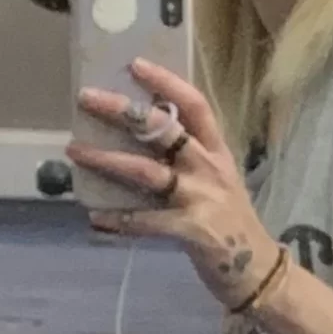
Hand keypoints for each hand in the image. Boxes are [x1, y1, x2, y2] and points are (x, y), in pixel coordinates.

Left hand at [70, 59, 283, 310]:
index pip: (195, 106)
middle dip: (124, 111)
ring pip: (148, 171)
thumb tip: (139, 137)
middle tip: (87, 98)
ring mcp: (201, 198)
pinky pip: (147, 221)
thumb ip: (185, 160)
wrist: (256, 269)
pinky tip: (94, 218)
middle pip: (164, 130)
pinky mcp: (192, 230)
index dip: (166, 82)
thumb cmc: (229, 220)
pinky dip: (118, 219)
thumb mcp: (214, 181)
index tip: (136, 64)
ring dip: (108, 159)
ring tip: (76, 150)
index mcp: (217, 152)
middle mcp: (210, 168)